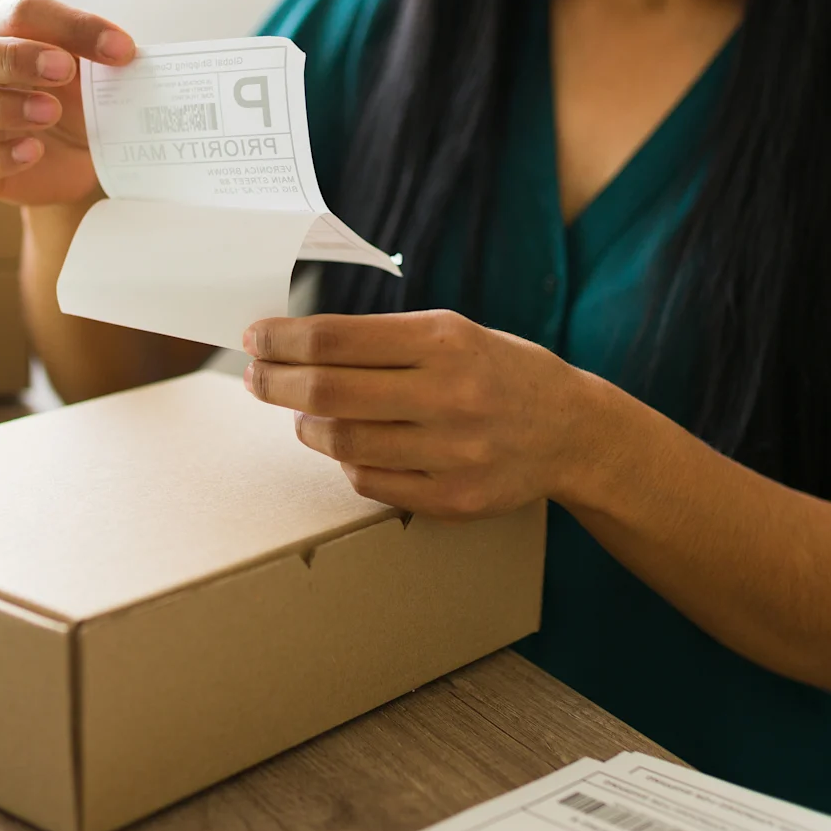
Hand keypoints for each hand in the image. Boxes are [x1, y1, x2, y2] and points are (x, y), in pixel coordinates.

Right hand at [0, 0, 135, 206]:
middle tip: (63, 70)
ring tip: (51, 112)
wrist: (79, 160)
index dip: (69, 27)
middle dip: (10, 57)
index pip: (18, 13)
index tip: (119, 50)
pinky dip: (0, 156)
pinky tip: (34, 150)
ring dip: (1, 106)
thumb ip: (99, 54)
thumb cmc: (77, 102)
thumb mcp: (92, 73)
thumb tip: (121, 49)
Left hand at [242, 310, 592, 519]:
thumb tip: (298, 342)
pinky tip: (346, 445)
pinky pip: (369, 482)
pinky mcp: (452, 498)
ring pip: (341, 443)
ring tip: (301, 414)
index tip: (257, 339)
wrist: (572, 431)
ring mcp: (452, 453)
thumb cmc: (500, 372)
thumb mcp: (453, 332)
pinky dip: (345, 461)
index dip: (283, 340)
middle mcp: (449, 396)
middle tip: (258, 378)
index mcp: (446, 341)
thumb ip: (383, 339)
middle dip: (276, 383)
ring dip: (305, 426)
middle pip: (327, 393)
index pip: (336, 339)